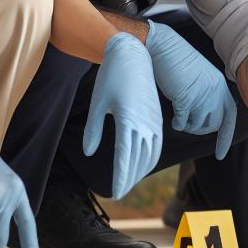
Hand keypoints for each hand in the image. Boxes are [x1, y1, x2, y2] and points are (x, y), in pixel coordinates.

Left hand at [84, 32, 163, 198]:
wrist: (132, 54)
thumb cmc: (111, 76)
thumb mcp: (97, 102)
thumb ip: (94, 129)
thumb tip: (89, 153)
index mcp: (128, 119)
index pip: (125, 157)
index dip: (120, 178)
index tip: (114, 193)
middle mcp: (145, 122)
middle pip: (138, 159)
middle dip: (129, 178)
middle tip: (119, 193)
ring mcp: (154, 119)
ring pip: (151, 153)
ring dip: (141, 170)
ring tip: (129, 181)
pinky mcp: (158, 116)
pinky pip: (157, 143)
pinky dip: (150, 157)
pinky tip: (142, 163)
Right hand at [146, 22, 237, 159]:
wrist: (162, 46)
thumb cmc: (176, 61)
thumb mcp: (199, 78)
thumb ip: (206, 95)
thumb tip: (204, 121)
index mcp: (219, 85)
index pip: (229, 116)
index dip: (225, 137)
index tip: (220, 155)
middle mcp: (214, 91)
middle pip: (213, 124)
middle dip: (200, 128)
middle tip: (187, 122)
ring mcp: (201, 95)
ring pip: (198, 125)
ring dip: (188, 125)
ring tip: (180, 117)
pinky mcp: (186, 98)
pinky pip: (183, 122)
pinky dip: (178, 123)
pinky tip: (173, 118)